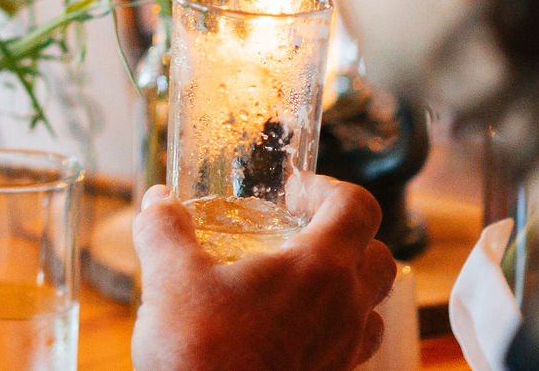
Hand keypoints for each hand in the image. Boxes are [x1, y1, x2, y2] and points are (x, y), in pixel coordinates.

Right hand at [131, 178, 397, 370]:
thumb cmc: (201, 351)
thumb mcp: (169, 278)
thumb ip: (164, 229)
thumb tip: (157, 200)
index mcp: (319, 269)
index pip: (359, 208)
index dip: (329, 187)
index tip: (293, 192)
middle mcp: (345, 309)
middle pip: (381, 256)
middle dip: (348, 235)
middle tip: (300, 232)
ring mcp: (343, 352)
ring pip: (373, 306)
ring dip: (348, 284)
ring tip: (297, 281)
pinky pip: (352, 346)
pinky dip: (333, 327)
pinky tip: (287, 327)